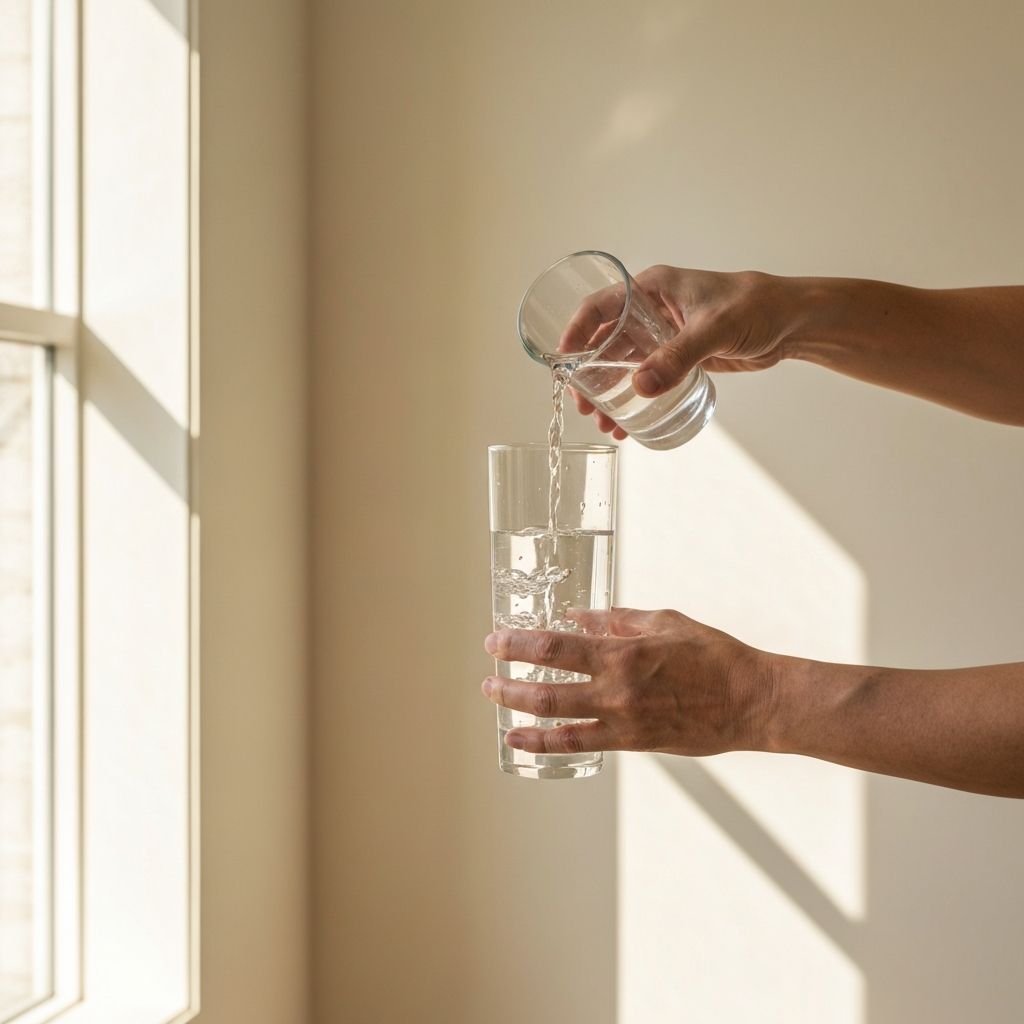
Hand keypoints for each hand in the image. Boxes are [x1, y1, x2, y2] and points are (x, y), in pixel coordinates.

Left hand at [481, 608, 776, 755]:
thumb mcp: (664, 622)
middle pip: (545, 688)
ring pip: (557, 722)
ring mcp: (622, 721)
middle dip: (509, 682)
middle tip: (488, 676)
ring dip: (520, 715)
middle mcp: (615, 690)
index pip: (554, 647)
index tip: (496, 641)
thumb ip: (617, 620)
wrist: (750, 701)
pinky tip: (528, 739)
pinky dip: (549, 742)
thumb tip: (578, 616)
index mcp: (622, 653)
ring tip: (498, 708)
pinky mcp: (632, 743)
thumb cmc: (713, 655)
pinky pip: (581, 744)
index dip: (517, 644)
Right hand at [565, 267, 796, 437]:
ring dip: (610, 393)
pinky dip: (635, 400)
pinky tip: (628, 423)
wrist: (791, 321)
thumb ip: (678, 357)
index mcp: (651, 289)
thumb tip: (640, 386)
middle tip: (584, 405)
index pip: (601, 306)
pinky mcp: (678, 357)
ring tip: (604, 422)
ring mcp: (663, 336)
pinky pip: (647, 379)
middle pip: (606, 342)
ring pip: (624, 365)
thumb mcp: (714, 329)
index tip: (563, 361)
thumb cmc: (755, 307)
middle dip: (591, 375)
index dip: (577, 331)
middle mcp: (651, 311)